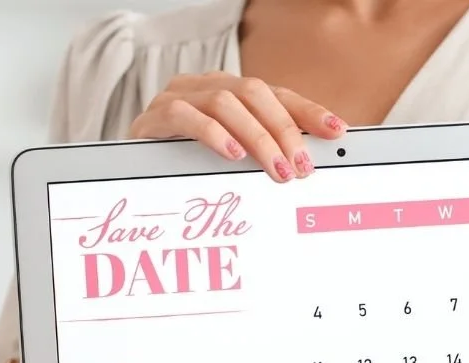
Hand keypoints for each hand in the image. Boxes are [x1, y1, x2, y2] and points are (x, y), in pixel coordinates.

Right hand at [130, 71, 346, 182]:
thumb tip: (307, 163)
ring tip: (275, 168)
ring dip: (257, 138)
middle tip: (300, 166)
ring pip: (226, 103)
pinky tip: (231, 154)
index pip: (279, 95)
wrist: (132, 166)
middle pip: (255, 94)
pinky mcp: (154, 116)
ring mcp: (179, 97)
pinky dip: (213, 134)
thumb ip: (266, 151)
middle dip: (284, 131)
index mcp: (232, 92)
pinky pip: (185, 115)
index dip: (309, 111)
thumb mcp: (235, 156)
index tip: (337, 130)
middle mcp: (208, 87)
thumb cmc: (190, 162)